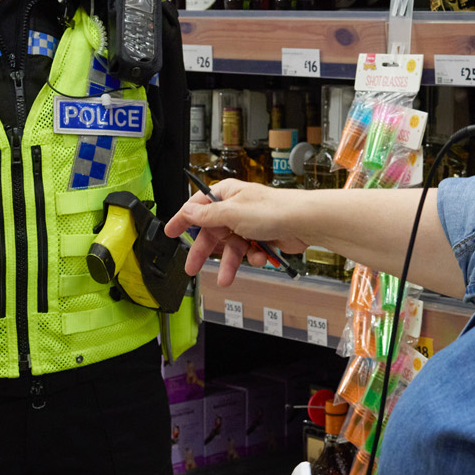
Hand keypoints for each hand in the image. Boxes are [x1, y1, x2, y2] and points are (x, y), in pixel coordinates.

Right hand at [164, 182, 308, 286]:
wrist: (304, 222)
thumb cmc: (273, 209)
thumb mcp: (231, 213)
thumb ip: (207, 215)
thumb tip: (187, 212)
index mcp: (226, 195)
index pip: (197, 207)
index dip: (183, 220)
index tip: (170, 232)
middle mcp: (236, 208)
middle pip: (212, 232)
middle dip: (204, 252)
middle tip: (191, 267)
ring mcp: (248, 223)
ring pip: (231, 247)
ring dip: (230, 263)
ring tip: (225, 279)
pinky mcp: (261, 236)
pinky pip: (248, 252)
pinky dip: (252, 257)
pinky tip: (259, 255)